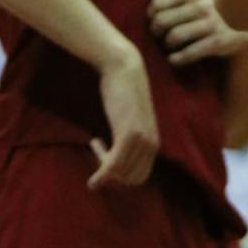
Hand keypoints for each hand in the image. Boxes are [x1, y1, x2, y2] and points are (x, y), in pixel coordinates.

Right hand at [90, 48, 158, 190]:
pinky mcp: (128, 133)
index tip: (108, 160)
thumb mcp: (132, 120)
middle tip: (99, 153)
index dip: (121, 176)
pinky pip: (113, 164)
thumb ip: (132, 139)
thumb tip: (121, 159)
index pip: (140, 178)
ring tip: (95, 141)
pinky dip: (101, 171)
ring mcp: (141, 139)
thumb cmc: (124, 92)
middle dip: (112, 174)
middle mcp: (152, 144)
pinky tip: (93, 152)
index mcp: (155, 143)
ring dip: (103, 165)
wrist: (125, 67)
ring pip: (119, 173)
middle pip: (131, 180)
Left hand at [148, 0, 247, 68]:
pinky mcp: (218, 42)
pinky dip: (177, 59)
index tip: (152, 20)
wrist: (242, 27)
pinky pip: (190, 52)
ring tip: (168, 46)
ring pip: (174, 36)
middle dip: (155, 31)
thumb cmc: (210, 10)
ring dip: (166, 45)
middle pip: (161, 20)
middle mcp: (202, 5)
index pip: (157, 1)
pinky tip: (173, 60)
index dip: (149, 13)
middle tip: (158, 36)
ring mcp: (211, 23)